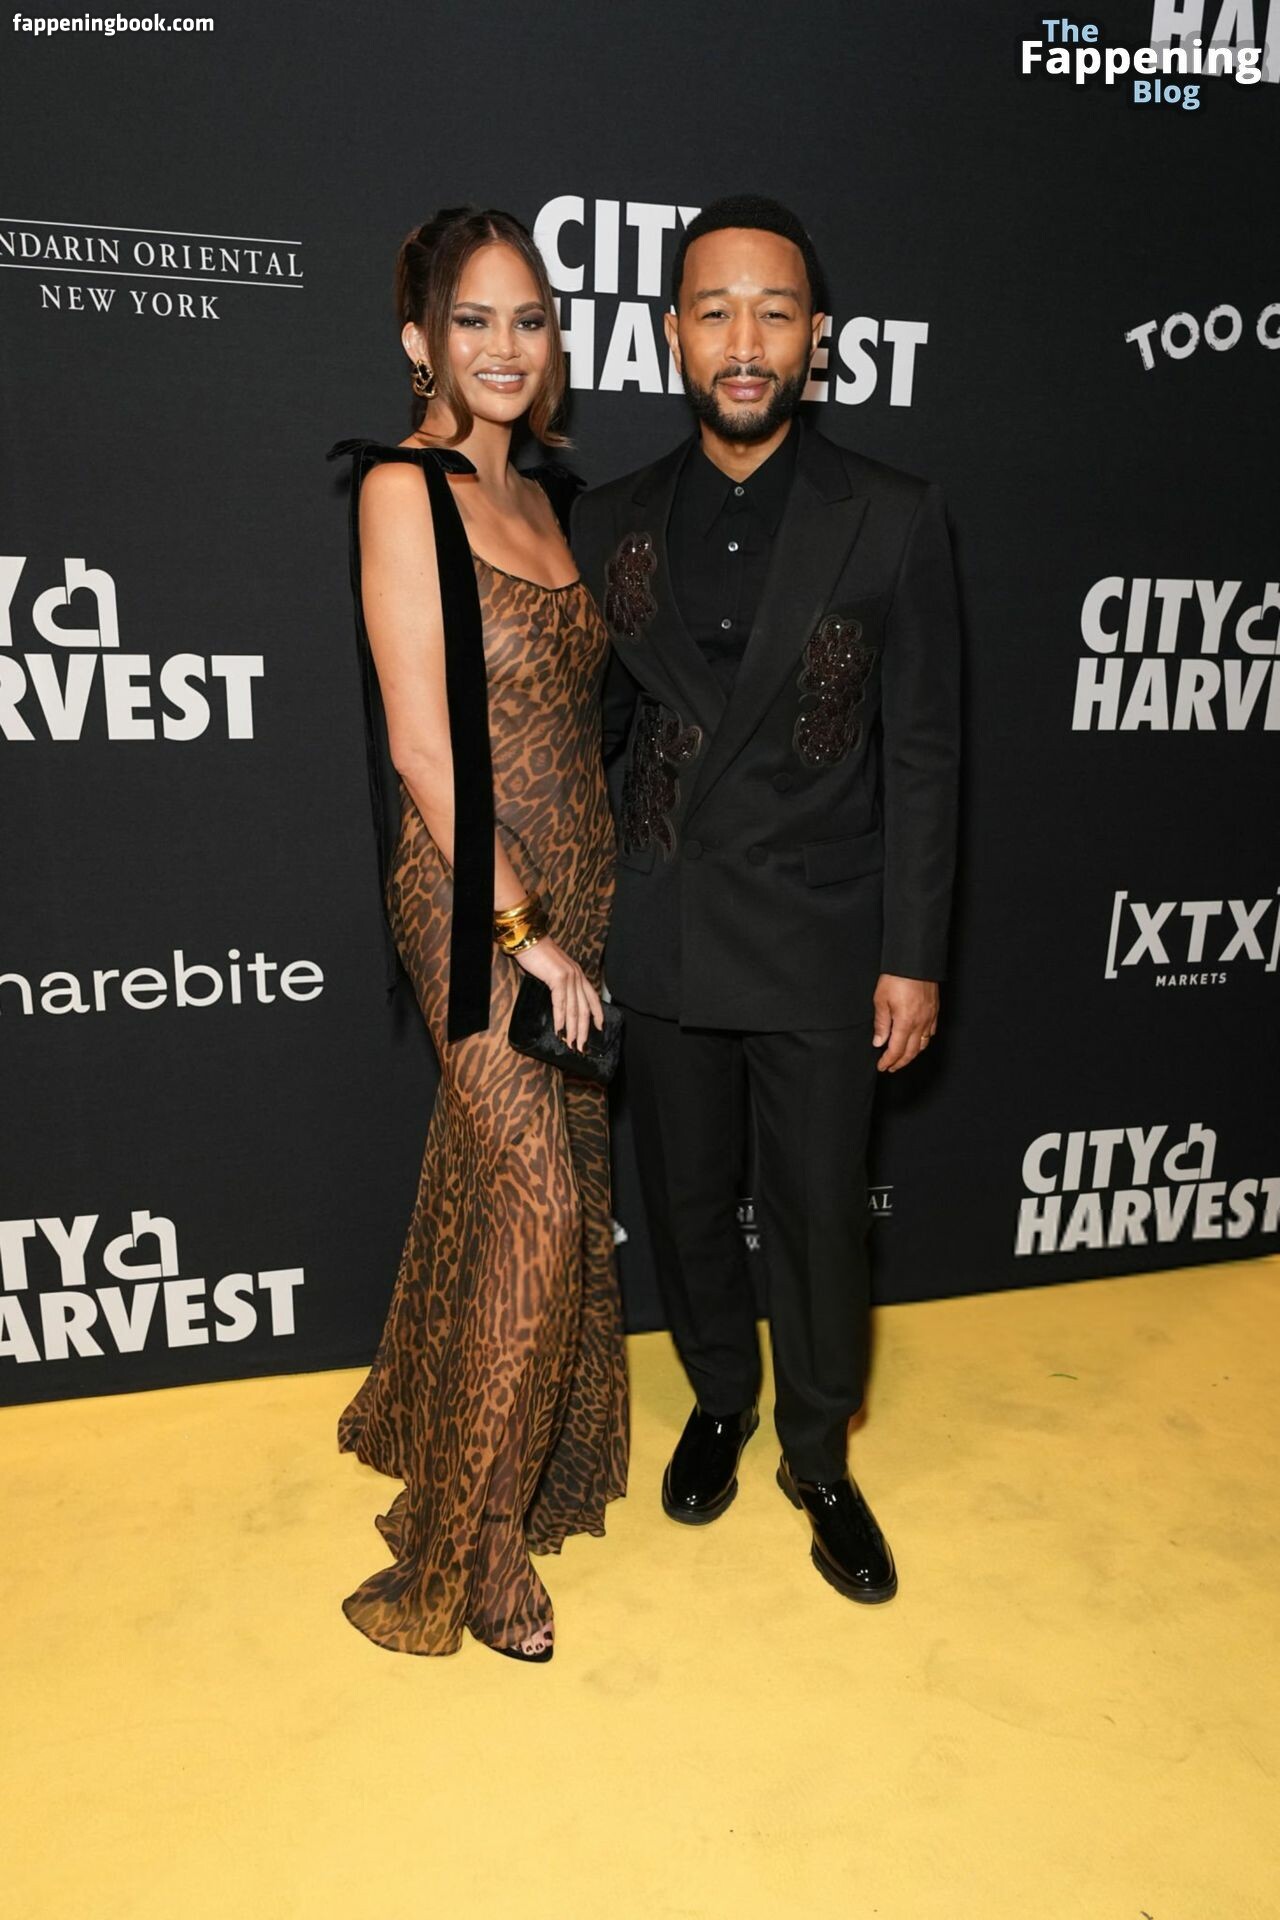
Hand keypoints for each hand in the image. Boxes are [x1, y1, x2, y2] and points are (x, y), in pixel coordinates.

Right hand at [515, 937, 603, 1052]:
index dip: (597, 1014)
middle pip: (584, 1009)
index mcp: (578, 974)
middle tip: (582, 1047)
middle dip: (583, 1030)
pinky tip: (559, 1031)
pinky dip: (560, 1019)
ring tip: (571, 1044)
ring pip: (574, 1009)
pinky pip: (560, 1003)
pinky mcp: (558, 978)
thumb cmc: (537, 955)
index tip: (599, 1028)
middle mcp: (578, 976)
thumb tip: (560, 1002)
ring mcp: (569, 977)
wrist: (528, 939)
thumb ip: (561, 984)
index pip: (593, 998)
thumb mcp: (555, 970)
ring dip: (572, 1030)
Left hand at [872, 974, 938, 1072]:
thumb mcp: (881, 1000)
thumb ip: (881, 1024)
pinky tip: (917, 1042)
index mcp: (905, 1022)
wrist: (915, 961)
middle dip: (900, 1062)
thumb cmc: (896, 977)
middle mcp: (920, 1023)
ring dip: (912, 1054)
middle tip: (891, 1067)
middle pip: (911, 1052)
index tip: (882, 1066)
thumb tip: (879, 1042)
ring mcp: (930, 1017)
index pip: (897, 1050)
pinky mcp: (935, 1011)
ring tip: (903, 1058)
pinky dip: (923, 1042)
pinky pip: (931, 1032)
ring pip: (923, 1044)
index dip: (888, 1061)